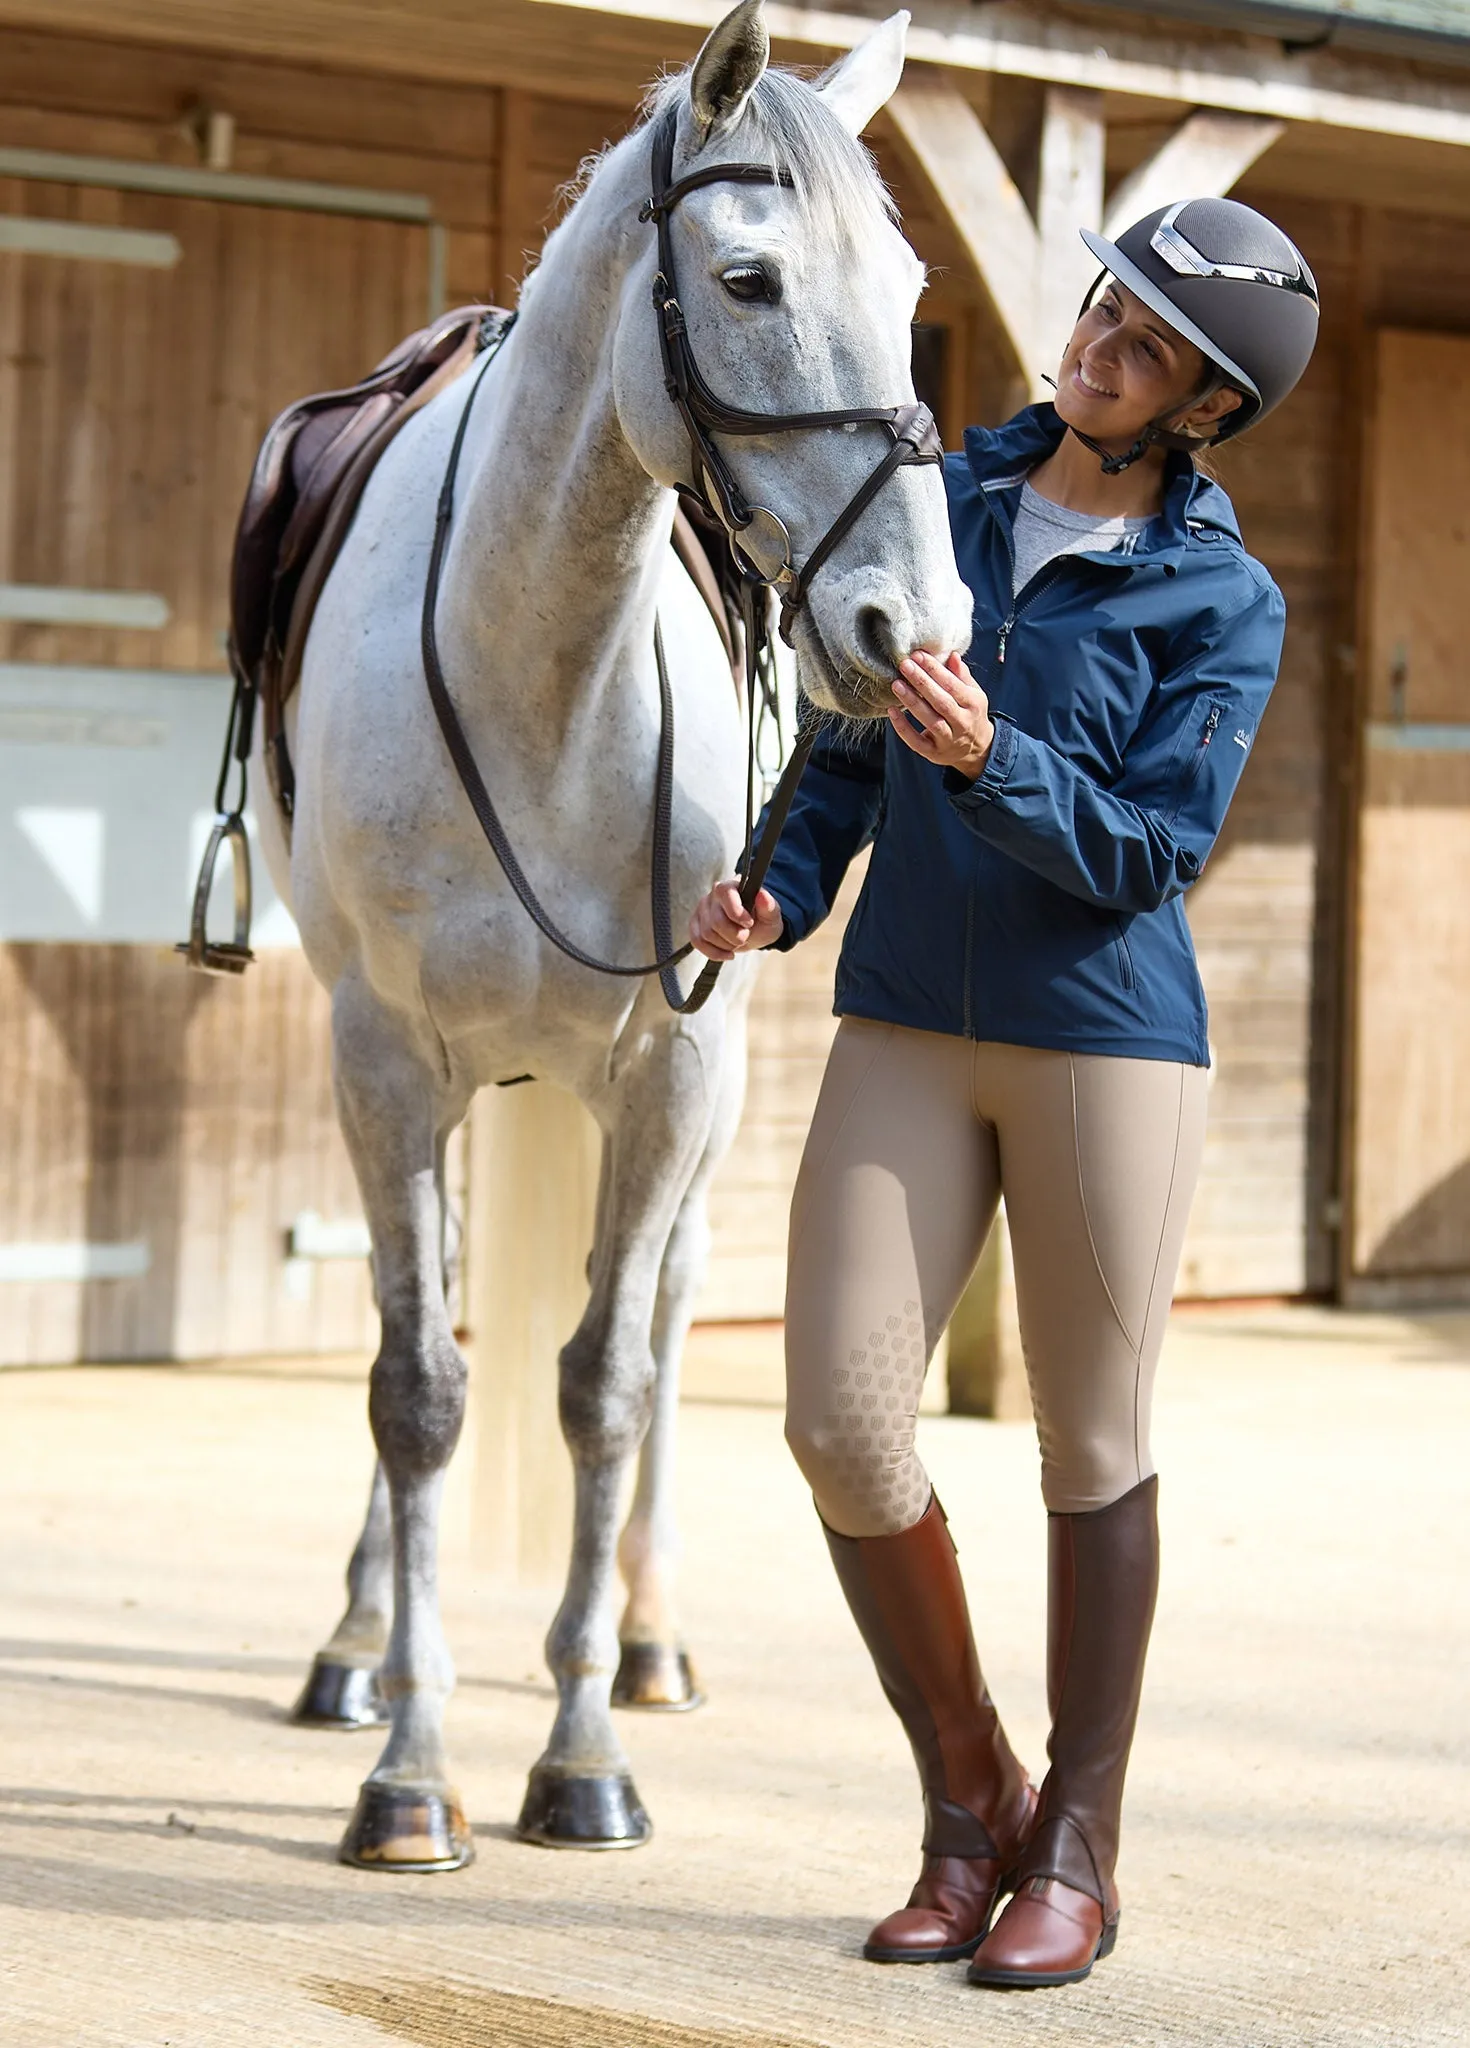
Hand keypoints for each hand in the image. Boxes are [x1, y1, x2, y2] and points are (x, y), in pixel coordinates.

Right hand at [689, 880, 783, 961]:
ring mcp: (702, 910)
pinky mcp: (695, 924)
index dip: (737, 913)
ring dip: (726, 945)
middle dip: (734, 936)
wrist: (753, 930)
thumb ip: (769, 905)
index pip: (726, 894)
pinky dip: (714, 952)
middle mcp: (713, 896)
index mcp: (731, 886)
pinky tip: (727, 954)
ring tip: (737, 942)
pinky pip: (697, 941)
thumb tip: (762, 895)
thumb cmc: (761, 920)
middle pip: (716, 921)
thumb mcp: (771, 915)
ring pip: (707, 934)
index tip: (749, 923)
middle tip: (745, 937)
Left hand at [890, 649, 994, 778]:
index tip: (918, 655)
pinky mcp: (933, 753)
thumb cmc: (970, 713)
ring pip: (930, 721)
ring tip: (896, 684)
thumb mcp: (973, 694)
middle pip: (941, 702)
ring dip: (912, 702)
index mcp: (973, 704)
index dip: (935, 669)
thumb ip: (961, 676)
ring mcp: (948, 740)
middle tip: (904, 665)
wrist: (977, 749)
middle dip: (922, 682)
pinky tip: (891, 711)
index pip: (953, 685)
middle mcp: (963, 723)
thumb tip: (952, 655)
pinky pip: (916, 742)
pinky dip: (903, 727)